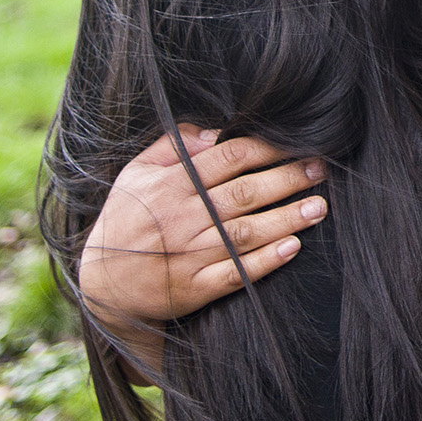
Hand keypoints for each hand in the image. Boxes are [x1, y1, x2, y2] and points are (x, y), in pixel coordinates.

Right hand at [79, 126, 327, 333]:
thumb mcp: (136, 175)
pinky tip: (292, 248)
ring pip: (246, 233)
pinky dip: (265, 261)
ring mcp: (190, 255)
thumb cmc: (125, 220)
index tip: (296, 144)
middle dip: (287, 179)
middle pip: (244, 193)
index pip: (227, 159)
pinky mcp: (195, 288)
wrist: (101, 285)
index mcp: (171, 187)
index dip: (265, 149)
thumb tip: (212, 132)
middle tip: (320, 170)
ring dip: (286, 218)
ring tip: (318, 207)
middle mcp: (183, 218)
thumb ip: (171, 146)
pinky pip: (236, 273)